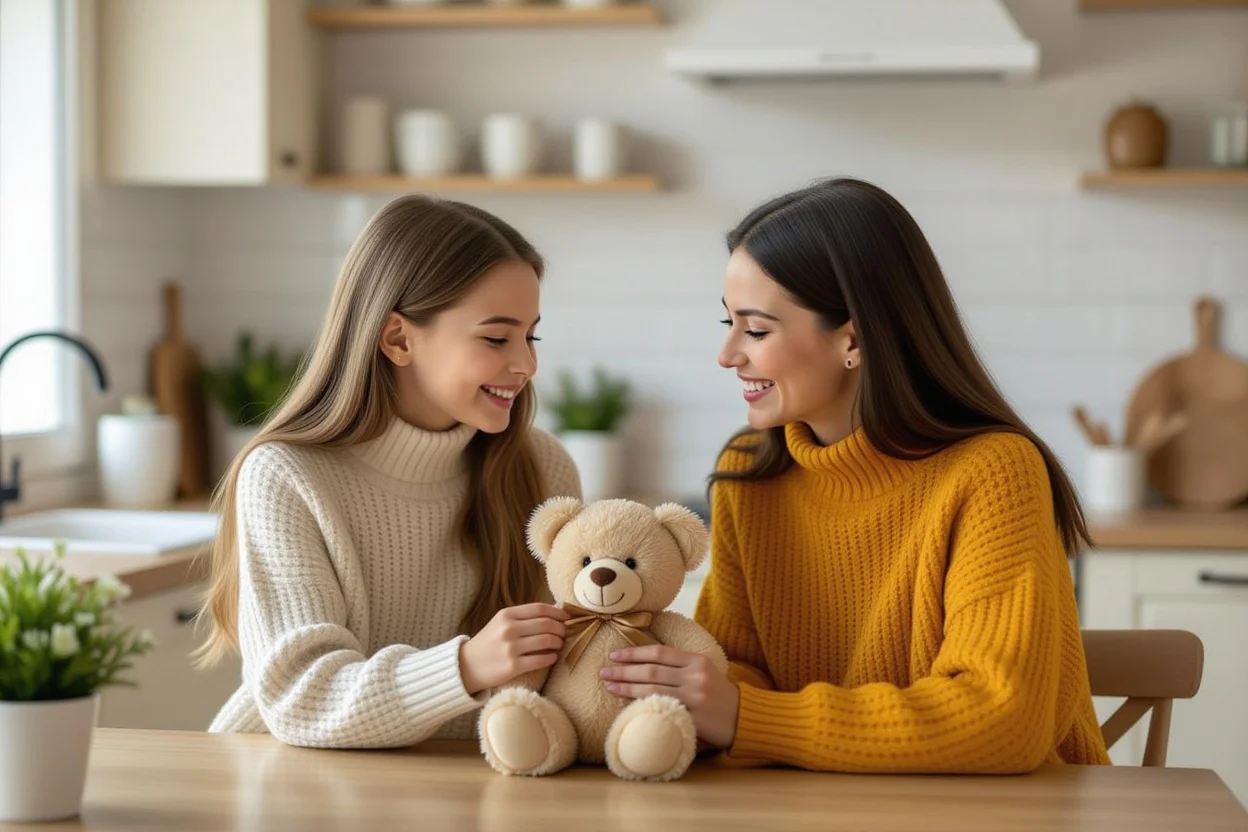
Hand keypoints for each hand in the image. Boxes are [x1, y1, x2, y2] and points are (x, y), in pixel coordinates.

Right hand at [459, 603, 567, 694]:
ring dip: (558, 642)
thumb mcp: (501, 623)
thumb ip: (523, 617)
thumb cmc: (489, 642)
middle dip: (561, 628)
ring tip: (559, 644)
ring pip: (546, 641)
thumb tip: (555, 612)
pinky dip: (551, 657)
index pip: (539, 609)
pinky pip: (541, 659)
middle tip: (565, 633)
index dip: (557, 612)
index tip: (566, 617)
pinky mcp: (513, 666)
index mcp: (506, 615)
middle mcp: (508, 629)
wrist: (467, 666)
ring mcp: (510, 648)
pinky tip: (553, 657)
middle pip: (546, 624)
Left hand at [600, 645, 739, 748]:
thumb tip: (643, 662)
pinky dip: (642, 707)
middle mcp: (695, 676)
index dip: (634, 653)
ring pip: (653, 689)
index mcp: (697, 660)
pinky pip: (663, 710)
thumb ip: (679, 665)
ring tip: (609, 686)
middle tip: (603, 672)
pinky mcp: (694, 718)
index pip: (659, 652)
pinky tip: (626, 707)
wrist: (744, 717)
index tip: (614, 655)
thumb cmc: (719, 693)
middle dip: (623, 670)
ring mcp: (695, 697)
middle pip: (651, 670)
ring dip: (626, 687)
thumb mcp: (703, 671)